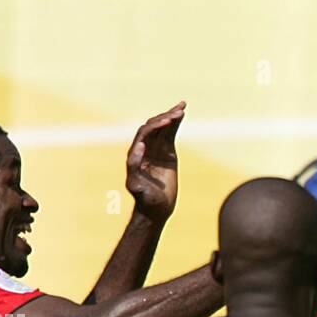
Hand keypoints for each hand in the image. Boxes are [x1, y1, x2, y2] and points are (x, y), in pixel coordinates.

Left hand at [126, 102, 183, 223]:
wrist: (157, 208)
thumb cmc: (145, 199)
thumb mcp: (136, 185)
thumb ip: (134, 165)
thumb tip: (139, 145)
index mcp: (135, 153)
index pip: (145, 133)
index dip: (155, 126)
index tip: (167, 122)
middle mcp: (144, 147)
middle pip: (154, 126)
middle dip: (165, 118)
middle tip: (178, 112)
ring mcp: (156, 148)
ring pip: (163, 127)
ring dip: (171, 116)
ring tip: (182, 107)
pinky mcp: (167, 152)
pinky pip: (171, 133)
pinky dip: (176, 123)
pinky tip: (182, 113)